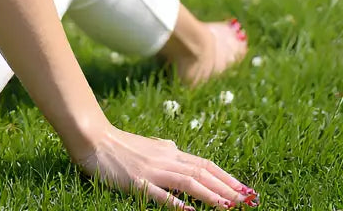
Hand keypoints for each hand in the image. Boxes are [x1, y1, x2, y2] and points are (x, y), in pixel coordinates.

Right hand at [75, 124, 257, 207]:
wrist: (93, 138)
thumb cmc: (118, 143)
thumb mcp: (146, 143)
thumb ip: (163, 148)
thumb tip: (176, 148)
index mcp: (168, 151)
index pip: (205, 164)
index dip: (227, 177)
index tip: (246, 189)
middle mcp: (165, 159)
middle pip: (202, 173)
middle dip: (228, 188)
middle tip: (249, 201)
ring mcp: (152, 171)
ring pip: (188, 182)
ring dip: (212, 195)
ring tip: (231, 207)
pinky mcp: (137, 182)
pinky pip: (161, 195)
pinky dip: (179, 204)